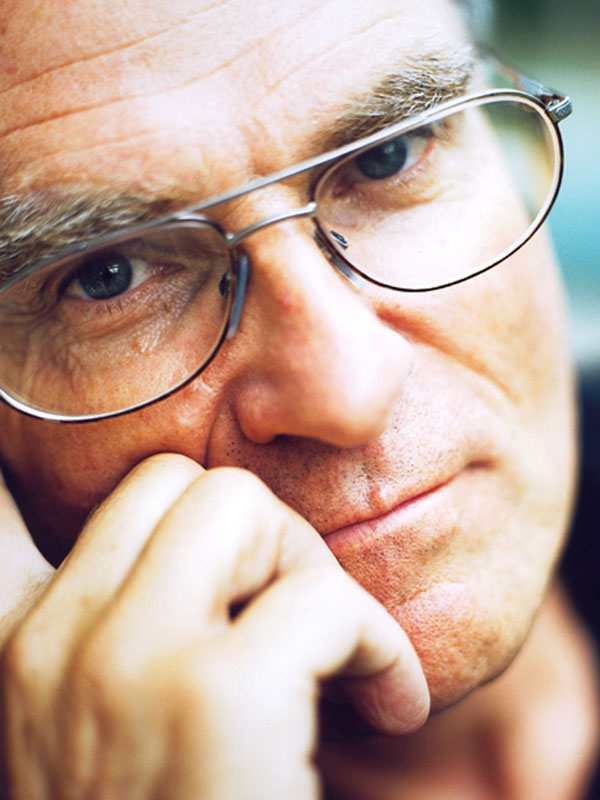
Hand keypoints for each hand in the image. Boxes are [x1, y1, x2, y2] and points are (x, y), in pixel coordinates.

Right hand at [0, 455, 428, 798]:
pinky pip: (323, 597)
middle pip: (176, 483)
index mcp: (19, 649)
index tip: (157, 505)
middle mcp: (54, 643)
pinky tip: (384, 703)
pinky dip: (376, 642)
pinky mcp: (219, 698)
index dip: (22, 465)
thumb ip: (111, 641)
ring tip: (331, 657)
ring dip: (309, 571)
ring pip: (240, 503)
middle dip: (253, 534)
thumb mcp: (99, 733)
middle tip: (290, 619)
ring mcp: (127, 665)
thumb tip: (181, 555)